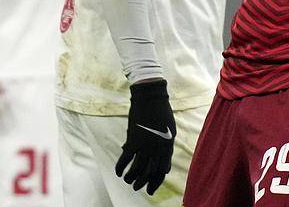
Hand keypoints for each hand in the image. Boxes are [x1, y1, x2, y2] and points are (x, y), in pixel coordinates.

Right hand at [115, 79, 174, 194]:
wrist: (151, 98)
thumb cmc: (162, 114)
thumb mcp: (170, 133)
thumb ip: (168, 151)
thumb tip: (165, 169)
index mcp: (167, 146)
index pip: (162, 171)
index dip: (156, 182)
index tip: (150, 190)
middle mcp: (157, 148)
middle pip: (149, 172)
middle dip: (142, 183)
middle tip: (137, 188)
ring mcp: (145, 144)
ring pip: (137, 168)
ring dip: (131, 177)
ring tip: (127, 181)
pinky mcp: (134, 139)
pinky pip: (126, 158)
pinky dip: (121, 167)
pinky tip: (118, 172)